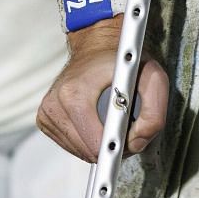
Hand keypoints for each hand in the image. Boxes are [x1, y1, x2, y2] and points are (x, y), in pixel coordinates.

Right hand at [37, 19, 169, 161]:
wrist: (97, 45)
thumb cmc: (122, 60)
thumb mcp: (152, 77)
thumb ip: (153, 113)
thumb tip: (136, 143)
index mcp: (75, 93)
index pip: (95, 144)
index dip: (116, 148)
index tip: (126, 145)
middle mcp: (55, 103)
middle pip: (89, 151)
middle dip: (111, 145)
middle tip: (123, 123)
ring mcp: (47, 112)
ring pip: (80, 152)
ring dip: (99, 142)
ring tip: (109, 119)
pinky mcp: (44, 119)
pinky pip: (71, 146)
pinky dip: (86, 140)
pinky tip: (95, 121)